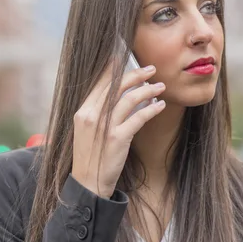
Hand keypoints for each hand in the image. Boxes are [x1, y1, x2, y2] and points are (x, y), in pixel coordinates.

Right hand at [71, 64, 165, 197]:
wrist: (88, 183)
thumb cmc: (89, 156)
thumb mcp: (86, 131)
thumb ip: (96, 113)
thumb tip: (113, 95)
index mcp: (82, 112)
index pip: (100, 84)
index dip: (112, 69)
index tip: (123, 58)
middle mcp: (91, 116)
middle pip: (116, 87)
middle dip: (136, 75)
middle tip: (151, 69)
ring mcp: (105, 127)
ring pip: (129, 99)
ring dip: (148, 90)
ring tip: (160, 87)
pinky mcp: (118, 138)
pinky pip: (139, 117)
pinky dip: (151, 109)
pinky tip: (159, 106)